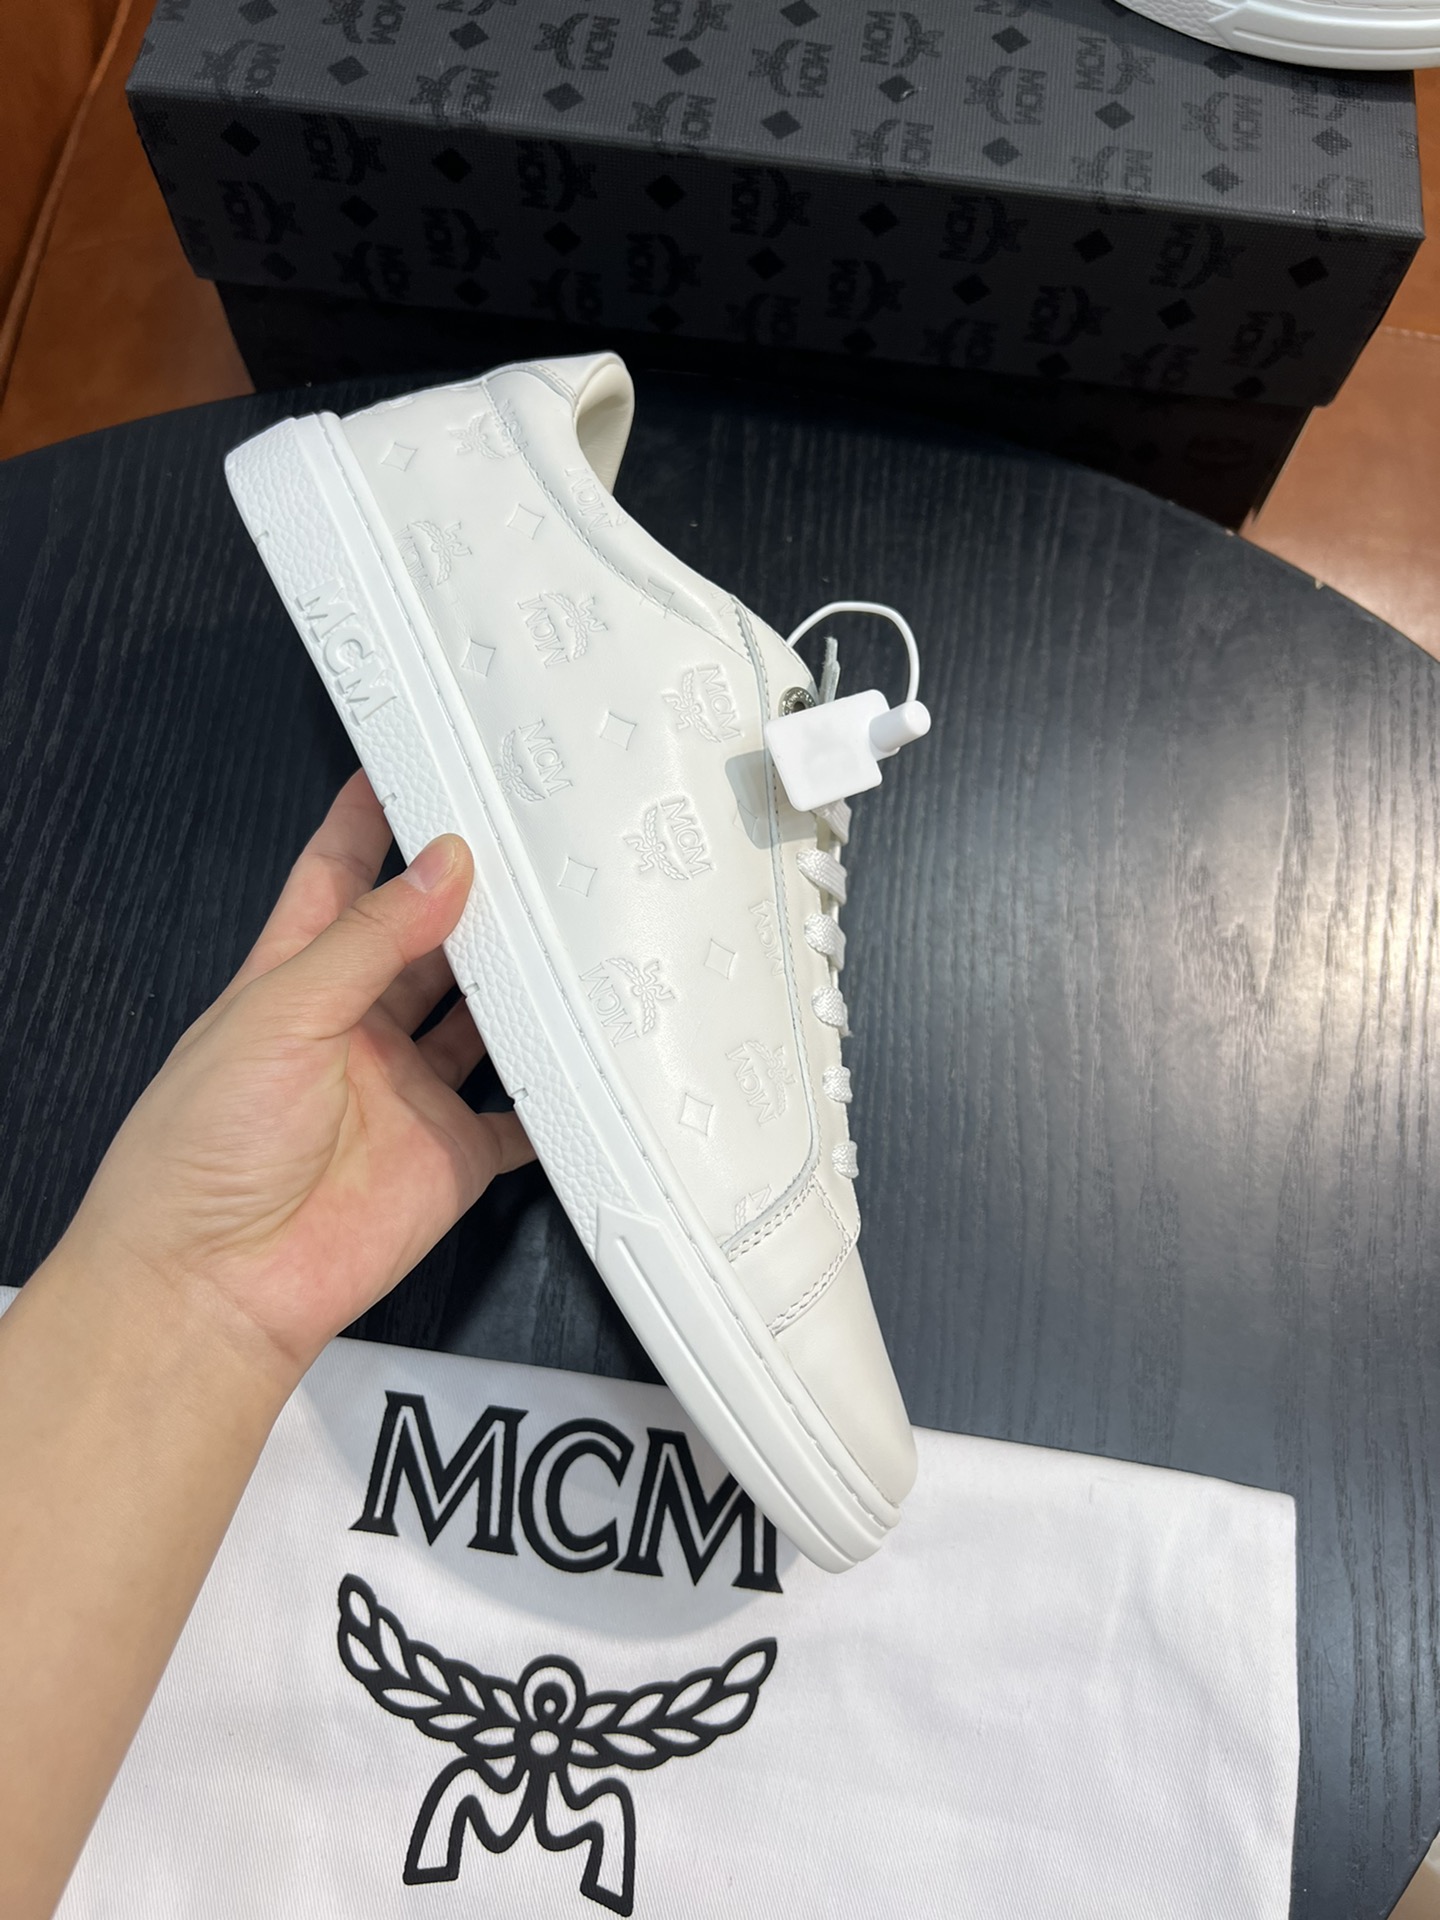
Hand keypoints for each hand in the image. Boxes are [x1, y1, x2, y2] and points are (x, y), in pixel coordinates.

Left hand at [59, 771, 532, 1376]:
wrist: (217, 1285)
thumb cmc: (204, 1148)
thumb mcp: (279, 1016)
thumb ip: (368, 940)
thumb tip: (443, 865)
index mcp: (297, 978)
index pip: (339, 876)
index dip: (375, 819)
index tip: (421, 761)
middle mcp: (359, 1027)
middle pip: (428, 941)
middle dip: (476, 895)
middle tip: (538, 843)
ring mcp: (409, 1091)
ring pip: (484, 1020)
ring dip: (525, 984)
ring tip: (580, 928)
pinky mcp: (452, 1154)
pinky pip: (520, 1119)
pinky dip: (557, 1096)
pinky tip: (597, 1056)